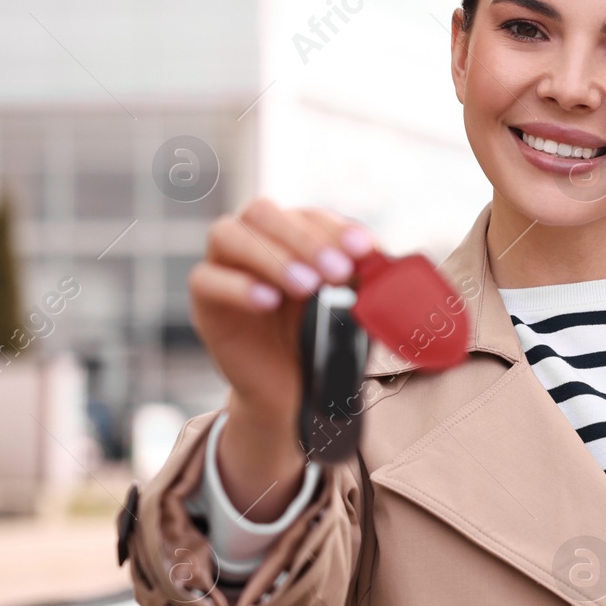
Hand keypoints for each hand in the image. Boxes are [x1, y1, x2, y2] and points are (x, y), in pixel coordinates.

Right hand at [187, 198, 375, 515]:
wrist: (294, 392)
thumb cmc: (325, 341)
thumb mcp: (354, 310)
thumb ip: (371, 286)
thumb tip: (402, 270)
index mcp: (293, 236)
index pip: (310, 215)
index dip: (336, 228)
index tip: (365, 250)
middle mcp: (254, 241)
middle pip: (265, 213)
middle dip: (304, 238)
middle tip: (337, 270)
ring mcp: (224, 266)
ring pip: (229, 235)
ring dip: (272, 256)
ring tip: (306, 286)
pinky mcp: (204, 301)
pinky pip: (207, 280)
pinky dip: (239, 287)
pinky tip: (269, 301)